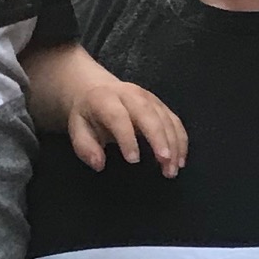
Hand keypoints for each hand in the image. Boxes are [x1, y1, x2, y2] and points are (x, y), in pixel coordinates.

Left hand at [65, 73, 186, 175]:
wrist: (96, 89)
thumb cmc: (88, 115)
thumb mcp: (77, 129)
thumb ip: (85, 147)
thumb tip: (99, 164)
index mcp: (105, 99)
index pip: (118, 117)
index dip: (127, 138)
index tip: (133, 161)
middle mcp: (131, 95)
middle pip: (149, 114)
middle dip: (159, 139)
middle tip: (165, 163)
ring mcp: (149, 98)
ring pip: (166, 118)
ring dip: (174, 143)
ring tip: (173, 169)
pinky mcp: (161, 105)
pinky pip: (175, 121)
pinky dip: (181, 140)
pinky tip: (180, 159)